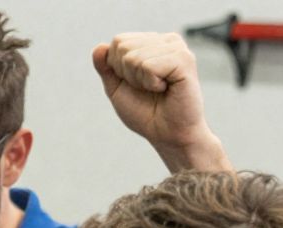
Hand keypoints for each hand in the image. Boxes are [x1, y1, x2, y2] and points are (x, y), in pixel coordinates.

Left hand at [93, 34, 224, 167]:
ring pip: (134, 57)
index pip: (118, 41)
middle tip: (147, 89)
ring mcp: (177, 46)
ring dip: (140, 81)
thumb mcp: (118, 90)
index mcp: (152, 42)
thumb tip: (98, 47)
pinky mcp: (184, 58)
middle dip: (128, 75)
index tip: (136, 84)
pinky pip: (149, 66)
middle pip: (123, 47)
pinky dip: (151, 83)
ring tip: (158, 89)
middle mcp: (166, 40)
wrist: (167, 134)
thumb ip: (106, 68)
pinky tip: (165, 88)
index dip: (118, 69)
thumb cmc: (145, 112)